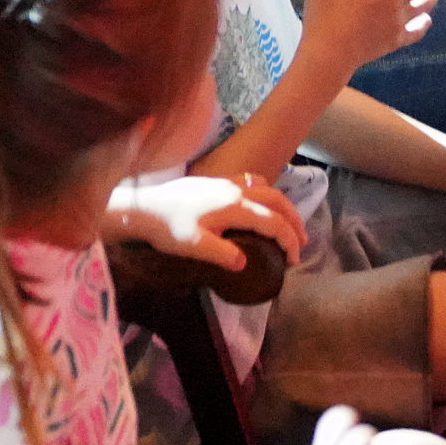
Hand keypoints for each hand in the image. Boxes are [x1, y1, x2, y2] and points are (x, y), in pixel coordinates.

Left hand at [108, 173, 306, 269]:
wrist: (143, 207)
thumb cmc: (167, 229)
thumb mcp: (194, 246)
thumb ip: (222, 254)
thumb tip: (245, 263)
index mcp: (234, 206)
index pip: (273, 222)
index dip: (288, 240)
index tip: (293, 260)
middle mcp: (235, 189)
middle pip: (277, 200)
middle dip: (294, 220)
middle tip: (301, 242)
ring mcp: (226, 182)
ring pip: (266, 188)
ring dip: (281, 205)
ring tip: (287, 223)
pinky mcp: (216, 181)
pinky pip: (250, 181)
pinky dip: (264, 193)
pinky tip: (259, 202)